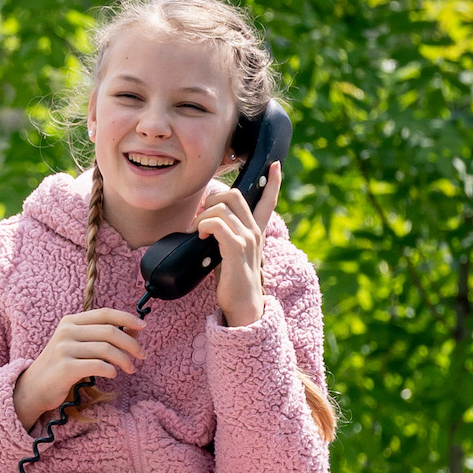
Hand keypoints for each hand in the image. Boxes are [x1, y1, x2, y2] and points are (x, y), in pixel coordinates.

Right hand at [15, 308, 143, 425]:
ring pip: (106, 349)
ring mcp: (64, 349)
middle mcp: (66, 331)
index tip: (143, 326)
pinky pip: (98, 365)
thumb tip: (136, 329)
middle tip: (141, 355)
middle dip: (131, 344)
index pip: (105, 314)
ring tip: (130, 368)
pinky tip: (112, 374)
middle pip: (109, 331)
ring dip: (124, 360)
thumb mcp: (80, 346)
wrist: (33, 388)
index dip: (127, 318)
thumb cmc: (60, 367)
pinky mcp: (65, 367)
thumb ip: (104, 336)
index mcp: (70, 322)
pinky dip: (111, 370)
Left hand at [200, 156, 281, 327]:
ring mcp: (248, 238)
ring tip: (198, 233)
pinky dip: (204, 225)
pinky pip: (217, 223)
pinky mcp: (237, 248)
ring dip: (202, 216)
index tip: (274, 165)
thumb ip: (226, 237)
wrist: (243, 307)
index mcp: (256, 231)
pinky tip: (200, 237)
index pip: (268, 200)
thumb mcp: (230, 254)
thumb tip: (206, 225)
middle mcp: (255, 231)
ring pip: (222, 206)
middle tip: (201, 222)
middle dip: (211, 201)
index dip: (272, 182)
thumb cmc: (232, 282)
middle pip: (234, 194)